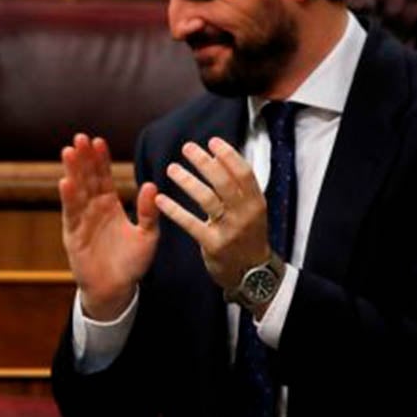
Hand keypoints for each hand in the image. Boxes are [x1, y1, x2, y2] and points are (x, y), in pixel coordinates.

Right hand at [59, 134, 159, 320]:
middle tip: (80, 138)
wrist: (116, 290)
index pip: (103, 176)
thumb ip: (149, 212)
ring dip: (72, 172)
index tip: (98, 141)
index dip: (100, 159)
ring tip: (69, 151)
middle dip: (83, 159)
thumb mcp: (147, 236)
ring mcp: (81, 221)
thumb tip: (151, 185)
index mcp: (110, 205)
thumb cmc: (132, 263)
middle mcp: (93, 209)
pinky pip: (71, 214)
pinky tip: (65, 182)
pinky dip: (68, 198)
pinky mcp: (73, 235)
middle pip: (87, 179)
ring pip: (76, 191)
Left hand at [153, 139, 268, 292]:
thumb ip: (240, 188)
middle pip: (223, 182)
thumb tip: (221, 156)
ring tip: (172, 168)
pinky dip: (174, 210)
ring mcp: (230, 230)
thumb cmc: (247, 235)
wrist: (251, 274)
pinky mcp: (213, 245)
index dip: (228, 155)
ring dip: (187, 181)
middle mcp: (245, 214)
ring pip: (207, 199)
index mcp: (256, 202)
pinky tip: (160, 199)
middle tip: (187, 148)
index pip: (243, 172)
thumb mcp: (252, 210)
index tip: (212, 141)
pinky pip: (191, 223)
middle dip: (204, 162)